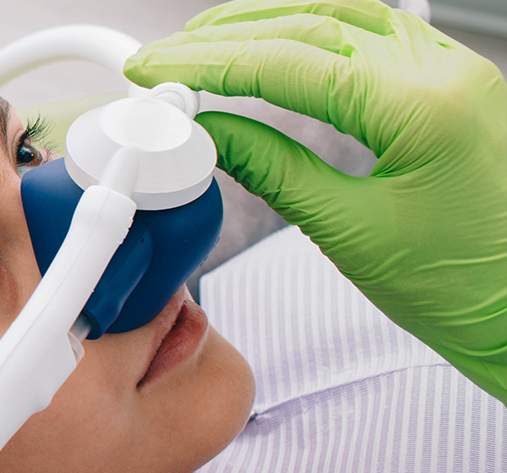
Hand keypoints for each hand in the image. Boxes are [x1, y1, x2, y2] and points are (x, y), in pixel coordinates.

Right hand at [125, 0, 506, 400]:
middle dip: (226, 38)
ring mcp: (456, 73)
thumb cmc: (470, 289)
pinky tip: (283, 42)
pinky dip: (320, 30)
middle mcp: (446, 75)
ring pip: (346, 14)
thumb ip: (274, 171)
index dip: (207, 64)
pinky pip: (381, 32)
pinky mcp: (456, 86)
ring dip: (270, 22)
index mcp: (422, 110)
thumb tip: (211, 134)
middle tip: (168, 58)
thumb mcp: (350, 233)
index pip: (287, 64)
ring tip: (210, 42)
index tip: (157, 68)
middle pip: (313, 24)